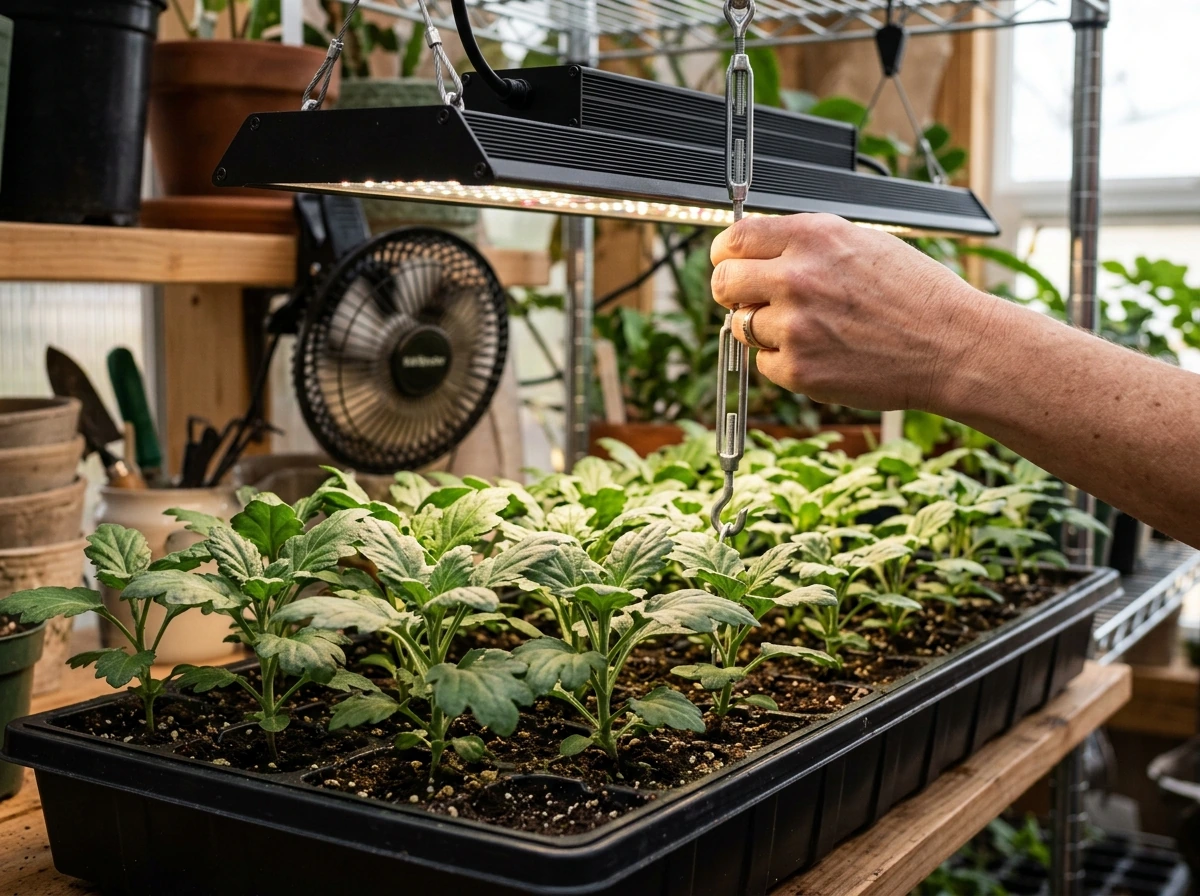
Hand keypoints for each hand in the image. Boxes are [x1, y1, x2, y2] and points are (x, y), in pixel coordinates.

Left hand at [710, 213, 1007, 412]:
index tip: (728, 262)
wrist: (952, 346)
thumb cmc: (915, 295)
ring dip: (763, 328)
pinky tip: (824, 353)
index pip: (734, 238)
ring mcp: (794, 326)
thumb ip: (805, 244)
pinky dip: (785, 362)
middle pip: (723, 282)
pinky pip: (764, 363)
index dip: (726, 254)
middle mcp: (797, 278)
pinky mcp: (798, 370)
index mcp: (812, 238)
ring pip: (741, 325)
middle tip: (752, 300)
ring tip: (809, 329)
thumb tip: (759, 250)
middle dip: (732, 291)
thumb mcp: (861, 243)